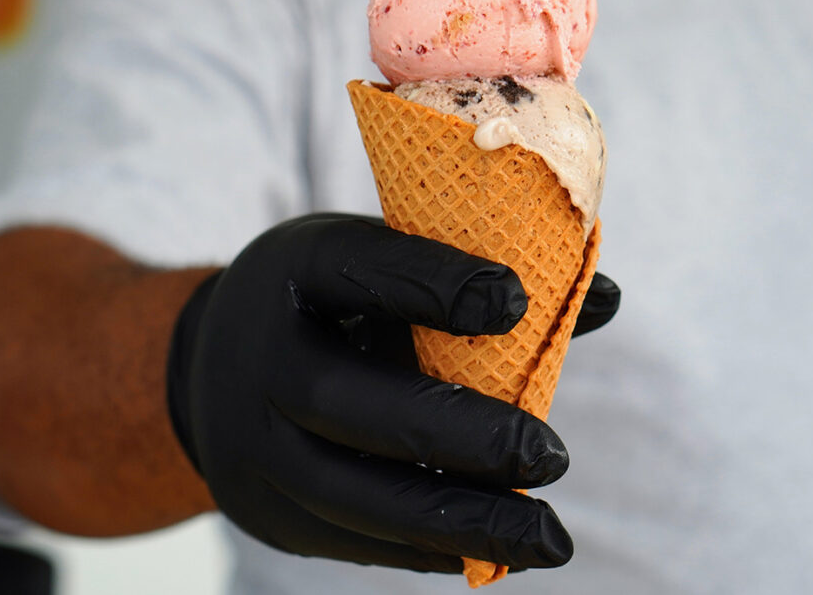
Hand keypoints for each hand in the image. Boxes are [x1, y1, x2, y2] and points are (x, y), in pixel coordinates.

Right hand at [167, 214, 617, 572]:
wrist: (209, 364)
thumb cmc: (327, 303)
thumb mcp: (379, 262)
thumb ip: (476, 280)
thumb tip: (603, 296)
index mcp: (294, 271)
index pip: (362, 270)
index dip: (436, 285)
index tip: (519, 299)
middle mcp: (258, 358)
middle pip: (348, 407)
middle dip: (457, 436)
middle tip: (552, 455)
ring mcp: (251, 446)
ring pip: (354, 497)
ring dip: (462, 522)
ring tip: (552, 538)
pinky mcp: (265, 511)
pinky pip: (353, 540)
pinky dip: (432, 548)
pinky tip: (497, 550)